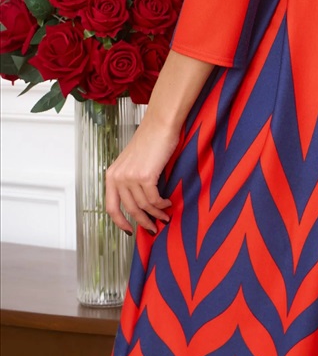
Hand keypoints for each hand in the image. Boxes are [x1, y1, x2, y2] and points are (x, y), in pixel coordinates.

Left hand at [105, 111, 181, 234]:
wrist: (160, 125)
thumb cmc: (150, 140)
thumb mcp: (133, 162)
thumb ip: (131, 181)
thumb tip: (140, 204)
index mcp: (111, 175)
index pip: (111, 207)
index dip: (120, 222)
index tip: (129, 231)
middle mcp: (118, 177)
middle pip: (130, 209)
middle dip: (143, 222)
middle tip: (154, 228)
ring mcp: (130, 177)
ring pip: (144, 206)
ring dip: (156, 213)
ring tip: (166, 215)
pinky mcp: (145, 176)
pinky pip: (154, 199)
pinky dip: (162, 204)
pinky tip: (168, 202)